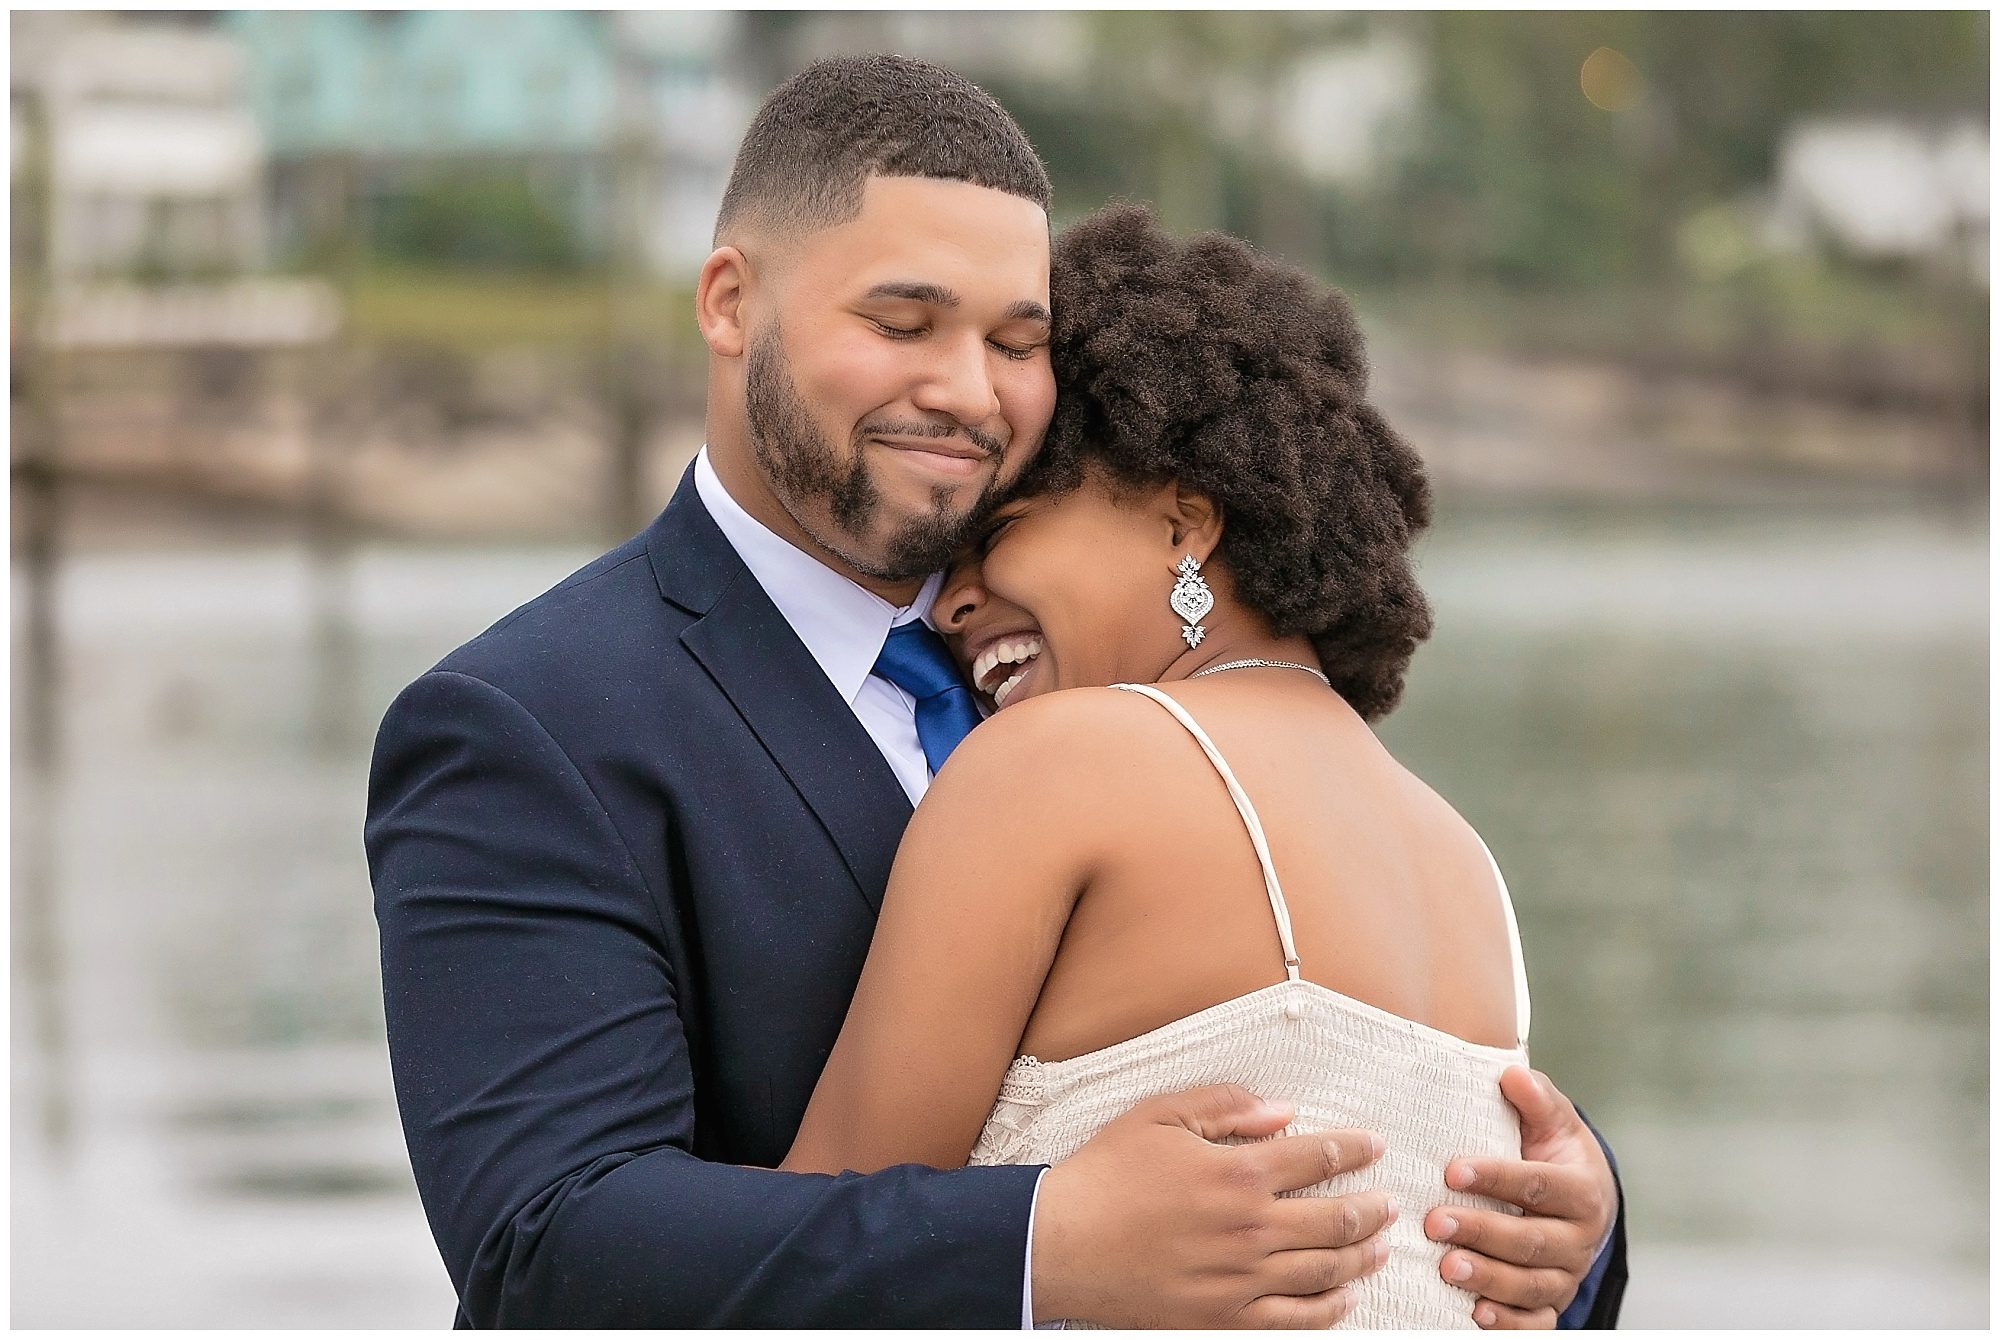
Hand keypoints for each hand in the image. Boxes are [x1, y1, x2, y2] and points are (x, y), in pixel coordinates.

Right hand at [1033, 1083, 1392, 1328]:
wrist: (1059, 1245)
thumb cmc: (1105, 1176)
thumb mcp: (1158, 1116)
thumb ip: (1225, 1107)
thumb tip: (1283, 1113)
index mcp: (1237, 1173)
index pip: (1318, 1158)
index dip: (1353, 1149)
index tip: (1373, 1146)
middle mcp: (1249, 1229)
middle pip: (1335, 1220)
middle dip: (1370, 1208)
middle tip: (1388, 1203)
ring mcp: (1240, 1280)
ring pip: (1323, 1272)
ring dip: (1359, 1257)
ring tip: (1377, 1246)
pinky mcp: (1223, 1319)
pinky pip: (1293, 1321)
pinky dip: (1327, 1312)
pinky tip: (1343, 1300)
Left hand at [1424, 1067, 1615, 1328]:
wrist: (1581, 1200)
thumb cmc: (1554, 1153)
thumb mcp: (1551, 1120)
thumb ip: (1535, 1098)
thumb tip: (1511, 1073)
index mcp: (1583, 1190)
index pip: (1539, 1185)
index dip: (1497, 1178)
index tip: (1451, 1170)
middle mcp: (1580, 1239)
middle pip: (1532, 1241)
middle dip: (1482, 1232)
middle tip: (1433, 1222)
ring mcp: (1567, 1276)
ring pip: (1531, 1285)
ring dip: (1488, 1278)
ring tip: (1445, 1267)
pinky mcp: (1552, 1304)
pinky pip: (1536, 1323)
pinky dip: (1510, 1323)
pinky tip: (1476, 1314)